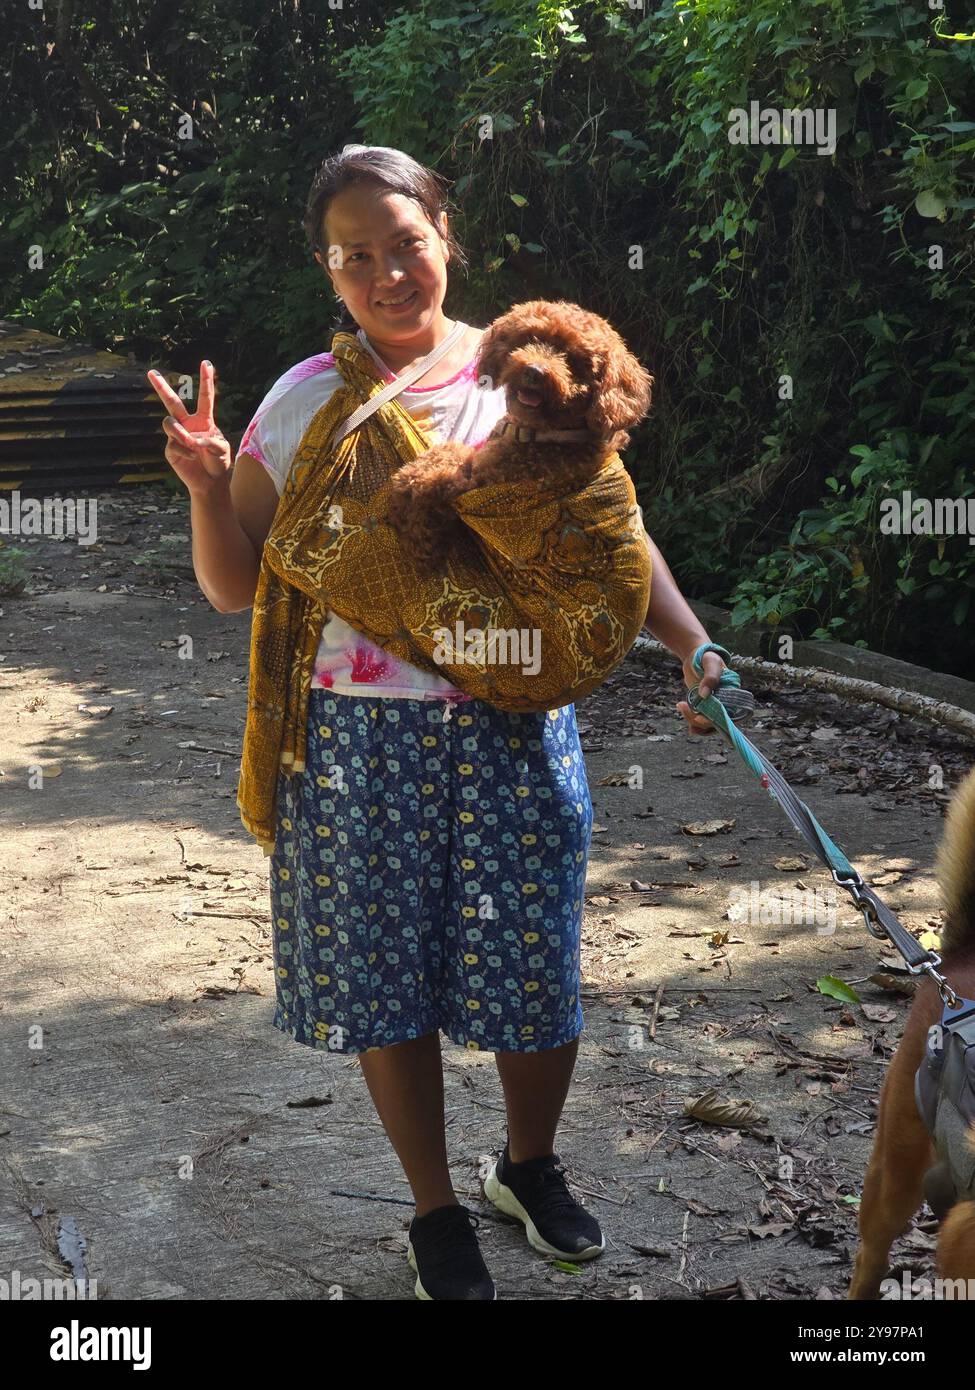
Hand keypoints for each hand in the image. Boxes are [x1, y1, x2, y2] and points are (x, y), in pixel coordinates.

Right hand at [147, 360, 232, 496]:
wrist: (210, 482)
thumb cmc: (219, 462)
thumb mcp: (223, 449)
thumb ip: (213, 440)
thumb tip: (193, 438)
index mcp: (203, 420)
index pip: (205, 397)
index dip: (206, 380)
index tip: (207, 363)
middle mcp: (187, 424)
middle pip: (172, 402)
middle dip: (161, 387)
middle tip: (151, 372)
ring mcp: (177, 436)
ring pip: (169, 423)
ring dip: (180, 433)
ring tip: (192, 444)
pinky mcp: (171, 449)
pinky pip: (173, 444)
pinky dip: (185, 451)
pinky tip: (193, 458)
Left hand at [676, 648, 726, 735]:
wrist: (696, 656)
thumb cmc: (707, 657)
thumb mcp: (711, 663)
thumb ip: (710, 677)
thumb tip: (704, 695)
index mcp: (731, 694)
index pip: (728, 715)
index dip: (715, 721)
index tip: (699, 718)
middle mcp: (725, 702)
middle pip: (716, 722)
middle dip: (699, 721)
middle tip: (684, 708)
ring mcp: (714, 705)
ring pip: (707, 723)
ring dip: (692, 721)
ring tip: (681, 707)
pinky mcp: (704, 706)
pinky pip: (700, 719)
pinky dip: (691, 720)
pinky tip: (683, 712)